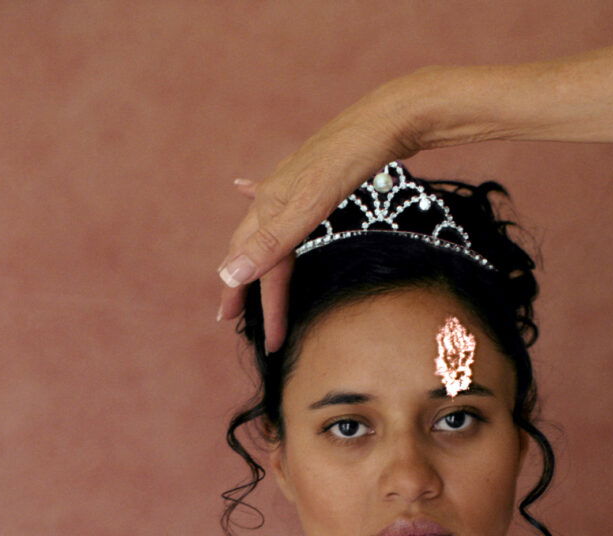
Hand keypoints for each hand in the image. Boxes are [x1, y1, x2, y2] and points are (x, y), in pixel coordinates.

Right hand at [218, 73, 428, 349]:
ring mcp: (292, 187)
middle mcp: (274, 197)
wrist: (385, 120)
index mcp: (270, 208)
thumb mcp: (309, 207)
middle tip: (233, 319)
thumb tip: (228, 274)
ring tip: (248, 281)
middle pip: (252, 251)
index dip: (256, 305)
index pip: (257, 269)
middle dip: (244, 287)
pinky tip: (244, 188)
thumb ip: (271, 243)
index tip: (257, 338)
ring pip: (265, 232)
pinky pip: (278, 202)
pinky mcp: (312, 178)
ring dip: (256, 259)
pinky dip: (261, 206)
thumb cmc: (349, 162)